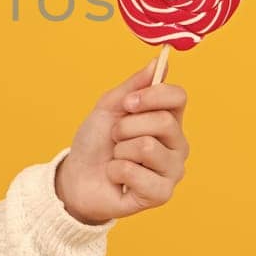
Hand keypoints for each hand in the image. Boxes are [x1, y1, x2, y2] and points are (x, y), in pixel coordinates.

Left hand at [54, 62, 189, 224]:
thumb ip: (134, 86)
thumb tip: (160, 62)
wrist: (78, 176)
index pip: (178, 96)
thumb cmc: (96, 141)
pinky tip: (117, 178)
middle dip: (126, 127)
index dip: (152, 95)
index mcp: (170, 120)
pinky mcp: (161, 194)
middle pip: (163, 121)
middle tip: (115, 138)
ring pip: (147, 147)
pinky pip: (135, 173)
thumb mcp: (109, 106)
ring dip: (119, 151)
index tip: (128, 103)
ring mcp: (172, 171)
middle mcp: (178, 145)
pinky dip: (115, 171)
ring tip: (117, 158)